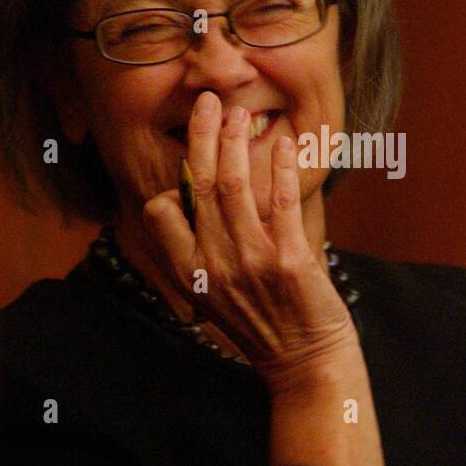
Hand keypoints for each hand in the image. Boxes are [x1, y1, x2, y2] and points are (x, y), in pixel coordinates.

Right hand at [142, 91, 359, 388]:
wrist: (304, 363)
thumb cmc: (264, 324)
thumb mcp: (215, 294)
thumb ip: (204, 251)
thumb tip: (201, 199)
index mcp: (191, 274)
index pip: (160, 215)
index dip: (171, 181)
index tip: (186, 154)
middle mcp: (214, 267)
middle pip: (199, 187)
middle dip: (201, 137)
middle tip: (207, 102)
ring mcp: (251, 264)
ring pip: (234, 187)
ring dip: (235, 143)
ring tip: (239, 114)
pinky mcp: (289, 261)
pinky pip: (282, 204)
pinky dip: (282, 169)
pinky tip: (286, 145)